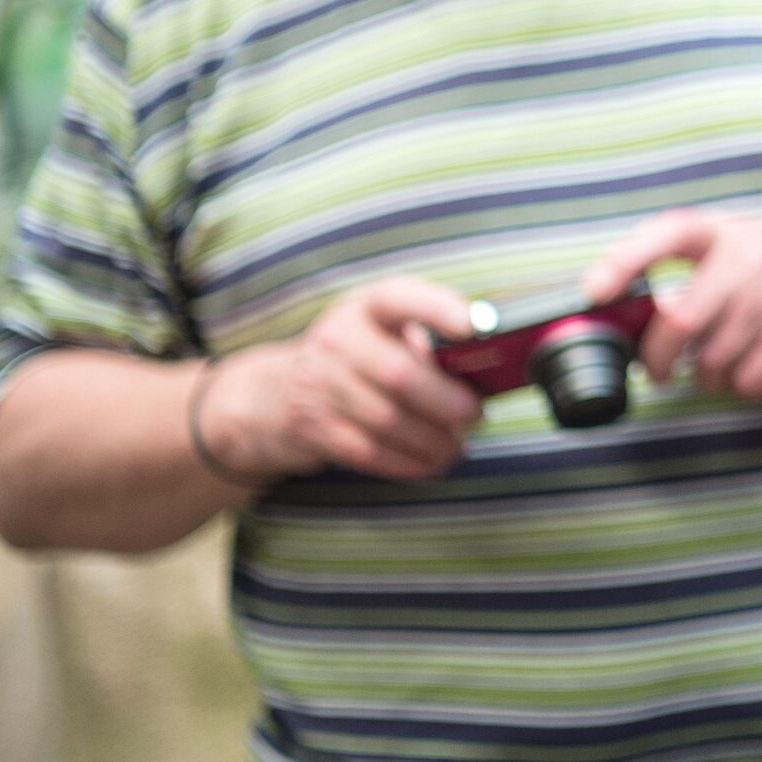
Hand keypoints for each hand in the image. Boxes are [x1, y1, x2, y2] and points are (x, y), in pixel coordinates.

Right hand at [207, 278, 482, 482]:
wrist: (274, 391)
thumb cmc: (356, 357)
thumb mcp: (384, 332)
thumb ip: (429, 341)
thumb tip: (487, 369)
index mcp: (365, 307)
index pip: (398, 298)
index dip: (437, 309)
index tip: (474, 327)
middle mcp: (337, 340)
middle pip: (398, 374)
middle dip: (446, 401)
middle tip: (475, 414)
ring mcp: (318, 384)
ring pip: (387, 420)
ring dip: (432, 440)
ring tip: (457, 446)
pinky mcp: (312, 427)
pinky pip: (368, 451)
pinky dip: (407, 462)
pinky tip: (431, 463)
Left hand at [583, 213, 761, 397]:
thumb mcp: (755, 255)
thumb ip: (704, 275)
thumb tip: (637, 317)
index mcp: (733, 232)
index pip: (668, 234)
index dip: (625, 260)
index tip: (595, 290)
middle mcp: (755, 257)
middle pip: (680, 320)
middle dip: (660, 359)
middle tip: (659, 372)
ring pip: (713, 360)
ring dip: (711, 377)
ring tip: (731, 363)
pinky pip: (749, 381)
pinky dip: (747, 388)